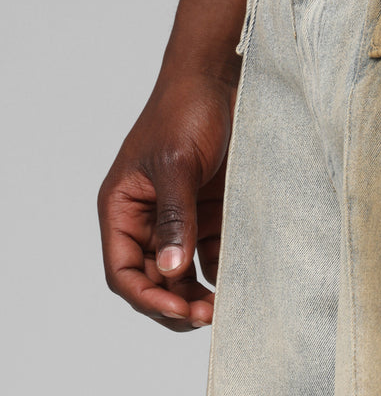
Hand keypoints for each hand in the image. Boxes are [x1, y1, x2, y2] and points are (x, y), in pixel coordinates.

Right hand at [98, 73, 235, 331]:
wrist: (222, 78)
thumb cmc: (186, 111)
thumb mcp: (177, 165)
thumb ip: (175, 219)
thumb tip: (172, 271)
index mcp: (122, 209)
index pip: (124, 271)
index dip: (148, 297)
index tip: (181, 310)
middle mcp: (147, 219)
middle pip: (153, 280)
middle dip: (176, 303)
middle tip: (209, 316)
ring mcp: (179, 217)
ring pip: (183, 273)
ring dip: (200, 294)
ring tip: (225, 307)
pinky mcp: (210, 212)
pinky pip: (212, 252)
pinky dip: (224, 270)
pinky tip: (242, 279)